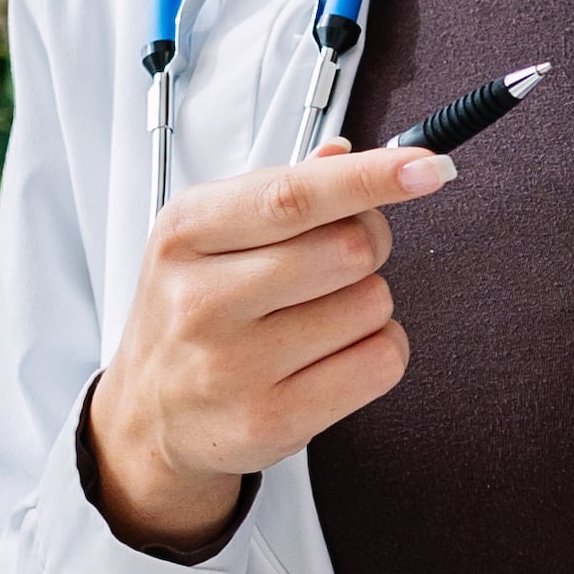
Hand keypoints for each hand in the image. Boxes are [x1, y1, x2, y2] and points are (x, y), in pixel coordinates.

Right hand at [84, 141, 449, 552]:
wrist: (148, 415)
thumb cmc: (189, 313)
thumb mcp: (208, 235)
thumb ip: (280, 189)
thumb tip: (345, 153)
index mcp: (186, 233)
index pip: (295, 194)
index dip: (370, 178)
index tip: (425, 166)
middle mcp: (202, 299)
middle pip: (350, 247)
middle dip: (368, 244)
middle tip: (341, 260)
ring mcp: (234, 366)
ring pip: (373, 304)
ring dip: (368, 304)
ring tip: (320, 317)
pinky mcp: (270, 420)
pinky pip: (380, 363)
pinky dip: (380, 351)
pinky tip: (338, 354)